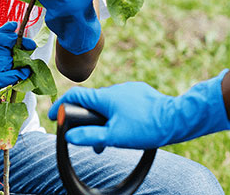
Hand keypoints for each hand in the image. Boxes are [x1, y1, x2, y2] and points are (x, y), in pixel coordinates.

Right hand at [48, 70, 229, 151]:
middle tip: (91, 141)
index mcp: (105, 97)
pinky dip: (119, 115)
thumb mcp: (114, 137)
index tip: (53, 115)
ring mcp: (129, 90)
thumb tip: (69, 136)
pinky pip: (123, 103)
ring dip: (105, 120)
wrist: (176, 119)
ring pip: (109, 105)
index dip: (60, 105)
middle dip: (88, 122)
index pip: (75, 96)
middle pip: (92, 104)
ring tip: (111, 140)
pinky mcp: (141, 93)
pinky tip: (128, 127)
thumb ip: (90, 137)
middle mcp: (116, 89)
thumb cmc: (146, 127)